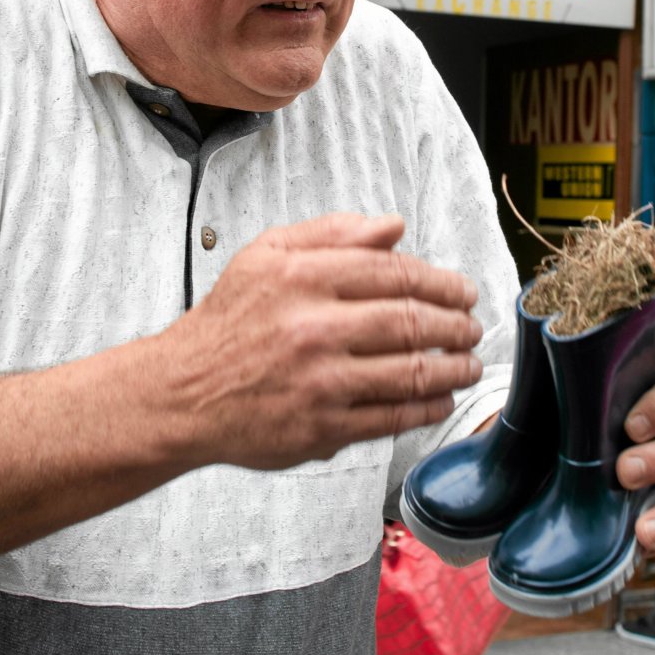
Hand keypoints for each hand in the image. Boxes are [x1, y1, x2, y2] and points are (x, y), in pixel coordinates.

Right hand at [157, 212, 484, 469]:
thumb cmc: (228, 322)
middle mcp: (312, 328)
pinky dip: (427, 407)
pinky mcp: (321, 428)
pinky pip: (392, 417)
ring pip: (410, 372)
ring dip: (453, 367)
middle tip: (473, 326)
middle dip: (455, 325)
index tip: (463, 290)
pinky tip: (441, 397)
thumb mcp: (265, 256)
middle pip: (409, 322)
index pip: (393, 273)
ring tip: (469, 362)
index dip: (440, 282)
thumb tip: (394, 226)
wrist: (181, 393)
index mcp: (301, 278)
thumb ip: (332, 233)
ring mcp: (319, 382)